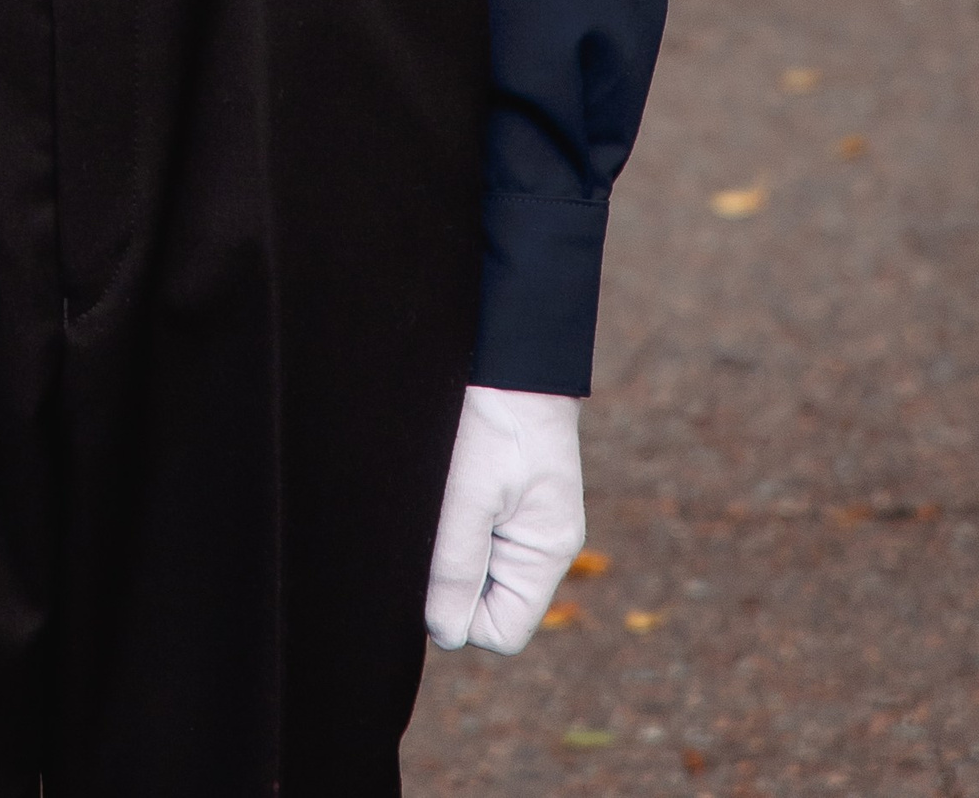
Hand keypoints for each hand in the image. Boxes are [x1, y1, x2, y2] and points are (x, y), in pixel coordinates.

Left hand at [424, 384, 584, 653]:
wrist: (508, 346)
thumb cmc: (493, 415)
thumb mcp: (468, 493)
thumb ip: (456, 565)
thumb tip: (445, 633)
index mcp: (545, 553)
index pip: (501, 630)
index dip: (459, 612)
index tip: (435, 564)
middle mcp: (540, 544)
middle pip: (486, 601)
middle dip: (451, 575)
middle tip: (433, 521)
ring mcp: (524, 518)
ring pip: (474, 565)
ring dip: (447, 543)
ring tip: (439, 496)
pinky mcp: (506, 493)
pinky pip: (474, 532)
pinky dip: (452, 519)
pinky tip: (445, 484)